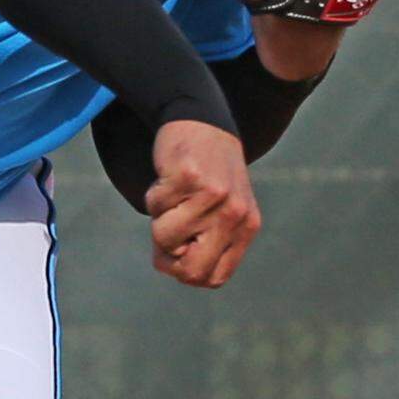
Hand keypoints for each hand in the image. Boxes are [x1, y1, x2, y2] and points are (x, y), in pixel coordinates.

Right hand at [145, 120, 260, 288]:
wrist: (202, 120)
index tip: (176, 251)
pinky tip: (167, 177)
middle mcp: (234, 214)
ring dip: (158, 219)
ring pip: (165, 236)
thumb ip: (208, 240)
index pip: (213, 278)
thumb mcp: (223, 208)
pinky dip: (153, 194)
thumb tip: (173, 266)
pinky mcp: (188, 176)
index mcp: (246, 227)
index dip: (185, 271)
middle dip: (167, 256)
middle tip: (164, 230)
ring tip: (170, 196)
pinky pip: (154, 205)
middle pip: (190, 269)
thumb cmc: (207, 170)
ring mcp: (212, 195)